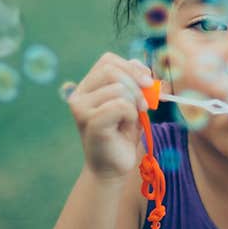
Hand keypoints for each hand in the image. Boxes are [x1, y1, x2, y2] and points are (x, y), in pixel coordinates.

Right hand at [67, 53, 153, 181]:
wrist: (113, 167)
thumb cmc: (122, 134)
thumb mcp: (133, 103)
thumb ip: (137, 83)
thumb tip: (142, 66)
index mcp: (87, 86)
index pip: (108, 61)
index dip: (131, 67)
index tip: (148, 81)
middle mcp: (79, 95)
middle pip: (111, 70)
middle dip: (136, 83)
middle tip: (145, 104)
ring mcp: (81, 108)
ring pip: (119, 88)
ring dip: (134, 104)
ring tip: (130, 121)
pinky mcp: (89, 121)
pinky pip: (120, 105)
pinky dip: (131, 115)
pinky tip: (125, 128)